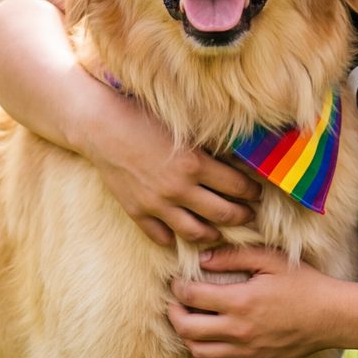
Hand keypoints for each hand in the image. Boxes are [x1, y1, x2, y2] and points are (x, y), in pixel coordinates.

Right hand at [81, 90, 260, 247]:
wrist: (100, 126)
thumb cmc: (143, 118)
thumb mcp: (184, 130)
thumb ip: (208, 149)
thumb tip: (237, 161)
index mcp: (195, 164)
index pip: (238, 187)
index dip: (252, 192)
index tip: (257, 193)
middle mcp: (180, 189)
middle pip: (223, 214)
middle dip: (242, 216)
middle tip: (249, 215)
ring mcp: (157, 204)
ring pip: (196, 233)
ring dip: (213, 235)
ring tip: (220, 232)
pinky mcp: (137, 211)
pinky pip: (161, 236)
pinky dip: (173, 239)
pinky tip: (179, 235)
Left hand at [169, 246, 336, 357]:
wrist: (330, 317)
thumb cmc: (303, 284)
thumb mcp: (271, 260)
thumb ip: (235, 255)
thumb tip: (203, 258)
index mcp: (241, 301)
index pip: (191, 296)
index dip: (178, 287)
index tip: (178, 281)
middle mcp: (238, 330)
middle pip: (186, 328)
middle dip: (173, 313)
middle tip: (175, 302)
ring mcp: (245, 351)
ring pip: (198, 351)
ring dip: (187, 336)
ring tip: (189, 320)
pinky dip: (206, 354)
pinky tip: (209, 340)